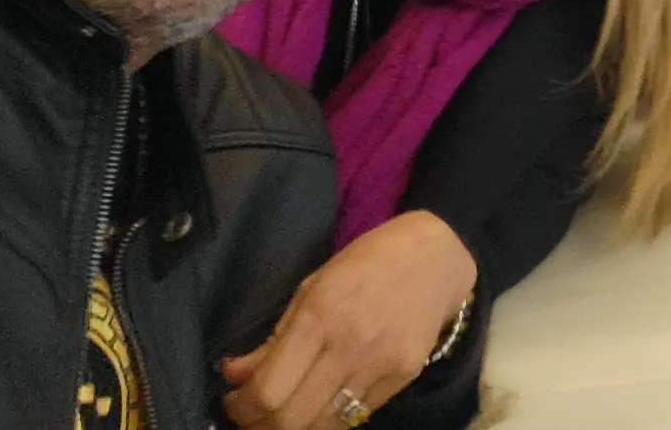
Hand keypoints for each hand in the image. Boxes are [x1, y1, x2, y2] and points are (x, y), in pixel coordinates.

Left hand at [220, 211, 477, 428]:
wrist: (436, 257)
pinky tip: (321, 401)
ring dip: (294, 426)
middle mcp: (349, 345)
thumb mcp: (312, 286)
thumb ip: (275, 336)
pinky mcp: (403, 378)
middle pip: (291, 419)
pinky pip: (356, 416)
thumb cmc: (367, 261)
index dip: (241, 407)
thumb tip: (233, 374)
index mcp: (320, 314)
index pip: (269, 389)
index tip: (234, 401)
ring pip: (323, 426)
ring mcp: (380, 366)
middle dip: (260, 425)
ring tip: (283, 413)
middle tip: (252, 414)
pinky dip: (330, 416)